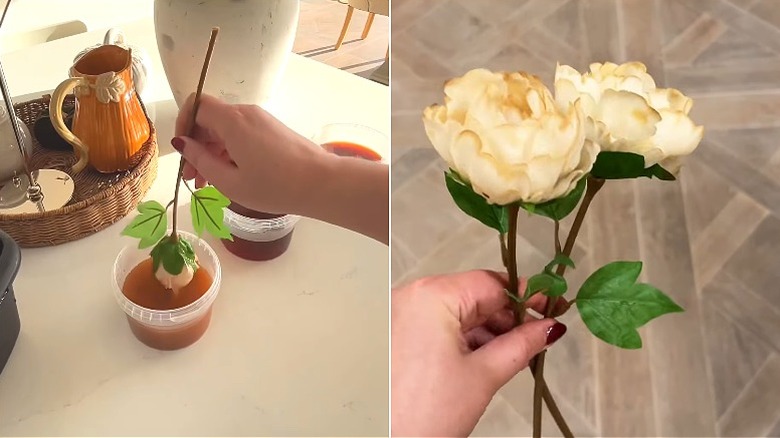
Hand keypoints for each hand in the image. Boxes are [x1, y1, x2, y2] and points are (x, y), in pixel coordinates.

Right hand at [171, 93, 328, 214]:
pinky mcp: (273, 130)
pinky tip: (231, 176)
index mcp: (232, 120)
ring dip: (212, 152)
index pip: (196, 105)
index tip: (182, 152)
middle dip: (196, 146)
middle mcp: (247, 113)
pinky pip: (242, 135)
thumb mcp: (230, 181)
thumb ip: (201, 160)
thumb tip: (182, 143)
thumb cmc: (275, 186)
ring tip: (209, 184)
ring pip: (226, 129)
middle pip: (210, 119)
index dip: (182, 124)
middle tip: (192, 178)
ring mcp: (262, 120)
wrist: (322, 183)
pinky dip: (230, 152)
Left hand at [391, 270, 566, 436]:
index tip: (552, 309)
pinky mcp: (396, 334)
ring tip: (515, 355)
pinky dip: (463, 339)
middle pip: (473, 296)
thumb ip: (522, 344)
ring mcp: (400, 314)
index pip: (491, 283)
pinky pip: (438, 326)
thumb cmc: (427, 411)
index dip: (525, 297)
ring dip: (487, 330)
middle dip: (507, 317)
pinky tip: (485, 358)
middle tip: (538, 338)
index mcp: (432, 295)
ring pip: (456, 312)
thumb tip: (551, 326)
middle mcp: (411, 295)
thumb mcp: (483, 375)